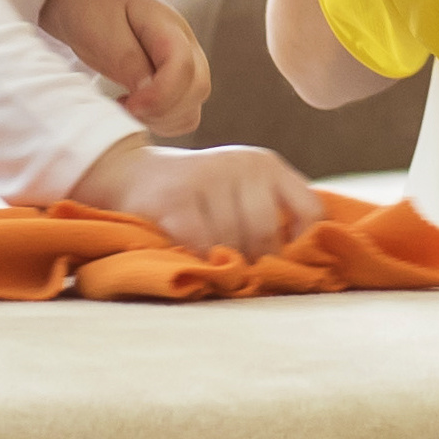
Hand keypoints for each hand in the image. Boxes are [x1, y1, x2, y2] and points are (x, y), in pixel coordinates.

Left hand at [41, 0, 210, 135]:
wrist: (85, 2)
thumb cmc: (92, 11)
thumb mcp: (102, 30)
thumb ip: (127, 60)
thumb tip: (147, 92)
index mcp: (168, 26)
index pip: (183, 66)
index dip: (160, 94)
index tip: (128, 104)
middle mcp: (186, 45)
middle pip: (197, 88)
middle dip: (162, 109)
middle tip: (126, 106)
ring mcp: (185, 65)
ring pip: (193, 106)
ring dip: (163, 118)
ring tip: (128, 107)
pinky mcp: (176, 82)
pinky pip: (183, 113)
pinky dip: (163, 121)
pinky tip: (137, 110)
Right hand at [69, 135, 323, 256]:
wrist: (129, 174)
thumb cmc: (195, 196)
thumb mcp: (239, 191)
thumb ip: (270, 216)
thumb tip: (303, 266)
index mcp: (266, 164)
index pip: (309, 210)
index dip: (302, 245)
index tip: (285, 265)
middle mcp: (242, 164)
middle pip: (266, 234)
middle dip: (253, 262)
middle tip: (237, 274)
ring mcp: (207, 177)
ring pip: (231, 244)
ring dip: (221, 265)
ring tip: (211, 266)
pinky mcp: (175, 198)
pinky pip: (199, 246)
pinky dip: (197, 262)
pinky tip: (190, 260)